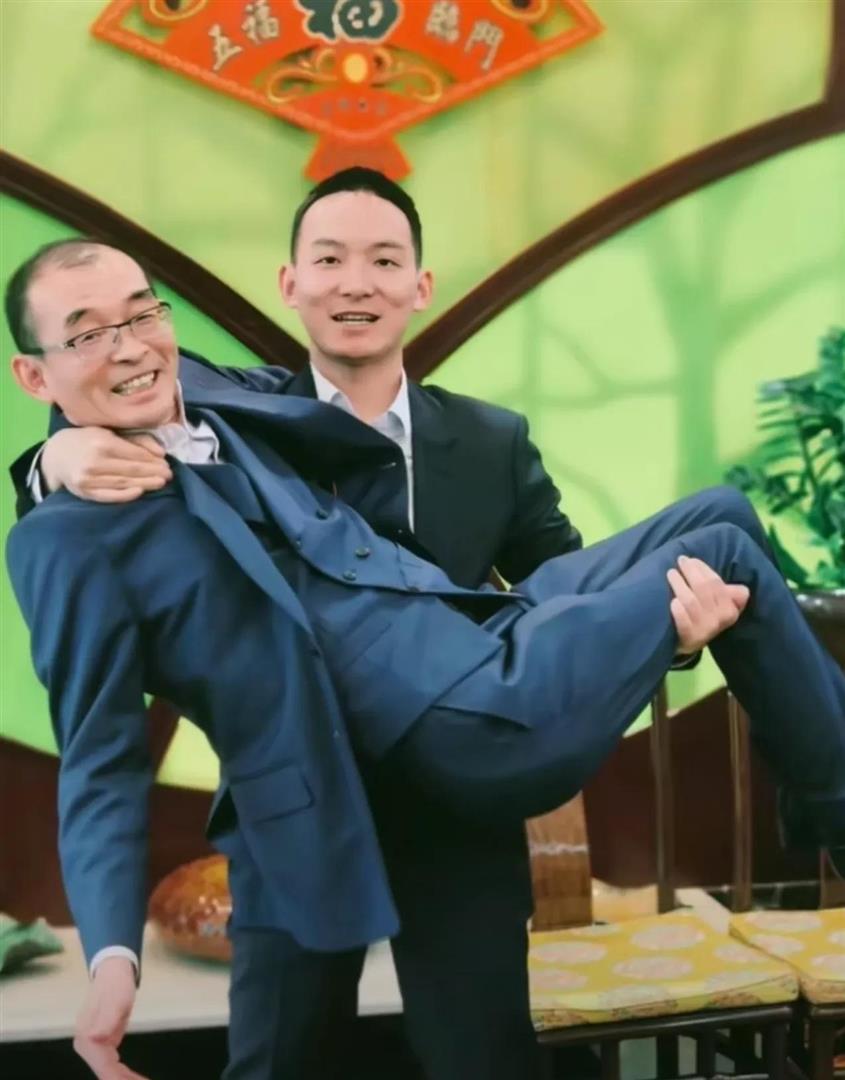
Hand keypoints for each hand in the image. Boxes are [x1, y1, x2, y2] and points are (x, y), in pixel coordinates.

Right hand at [41, 428, 171, 502]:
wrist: (55, 456)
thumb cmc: (87, 441)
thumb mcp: (108, 433)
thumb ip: (136, 440)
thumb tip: (161, 452)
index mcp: (103, 442)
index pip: (135, 454)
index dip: (153, 461)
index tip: (167, 464)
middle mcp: (95, 461)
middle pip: (131, 470)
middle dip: (153, 473)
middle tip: (169, 476)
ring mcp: (88, 478)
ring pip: (123, 483)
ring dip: (145, 484)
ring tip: (161, 483)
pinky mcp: (84, 492)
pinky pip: (109, 496)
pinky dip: (125, 495)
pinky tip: (140, 493)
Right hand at [74, 957, 147, 1078]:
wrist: (113, 971)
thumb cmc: (116, 984)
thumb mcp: (117, 1000)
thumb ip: (106, 1019)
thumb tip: (94, 1038)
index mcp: (86, 1036)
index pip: (103, 1066)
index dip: (119, 1079)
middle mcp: (84, 1044)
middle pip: (104, 1071)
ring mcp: (90, 1045)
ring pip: (107, 1070)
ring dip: (123, 1078)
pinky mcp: (98, 1043)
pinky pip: (110, 1063)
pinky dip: (122, 1072)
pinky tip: (133, 1077)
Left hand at [667, 555, 749, 653]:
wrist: (688, 643)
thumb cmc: (704, 616)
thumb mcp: (720, 606)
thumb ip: (729, 594)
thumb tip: (743, 590)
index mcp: (730, 610)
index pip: (717, 584)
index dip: (703, 569)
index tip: (692, 559)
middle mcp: (719, 620)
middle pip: (704, 589)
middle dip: (691, 572)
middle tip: (680, 561)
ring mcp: (703, 629)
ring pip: (691, 601)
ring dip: (680, 585)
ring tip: (671, 573)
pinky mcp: (688, 637)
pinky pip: (683, 621)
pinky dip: (678, 610)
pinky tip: (672, 601)